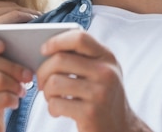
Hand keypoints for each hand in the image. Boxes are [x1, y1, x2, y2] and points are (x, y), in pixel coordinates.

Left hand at [36, 30, 151, 131]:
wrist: (119, 128)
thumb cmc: (102, 97)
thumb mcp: (101, 72)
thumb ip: (83, 58)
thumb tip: (47, 51)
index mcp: (107, 57)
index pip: (79, 38)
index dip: (57, 41)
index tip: (43, 49)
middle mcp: (106, 72)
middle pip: (60, 60)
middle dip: (43, 72)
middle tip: (41, 82)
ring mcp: (99, 93)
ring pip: (54, 82)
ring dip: (46, 92)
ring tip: (51, 98)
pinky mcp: (90, 113)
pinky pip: (56, 104)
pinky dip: (51, 108)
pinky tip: (58, 111)